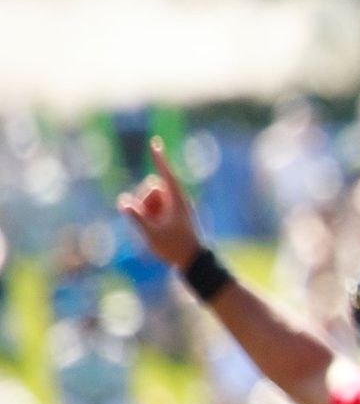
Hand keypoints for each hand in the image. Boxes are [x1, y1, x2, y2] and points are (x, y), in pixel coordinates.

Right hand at [114, 138, 201, 268]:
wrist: (192, 260)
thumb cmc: (175, 247)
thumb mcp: (152, 233)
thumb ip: (137, 217)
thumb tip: (124, 201)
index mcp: (177, 200)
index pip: (166, 174)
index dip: (159, 159)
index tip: (155, 143)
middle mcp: (176, 199)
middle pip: (151, 187)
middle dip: (144, 200)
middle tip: (151, 221)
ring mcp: (174, 206)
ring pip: (150, 197)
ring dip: (146, 209)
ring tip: (156, 227)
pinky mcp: (171, 213)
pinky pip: (152, 207)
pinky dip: (148, 214)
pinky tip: (154, 229)